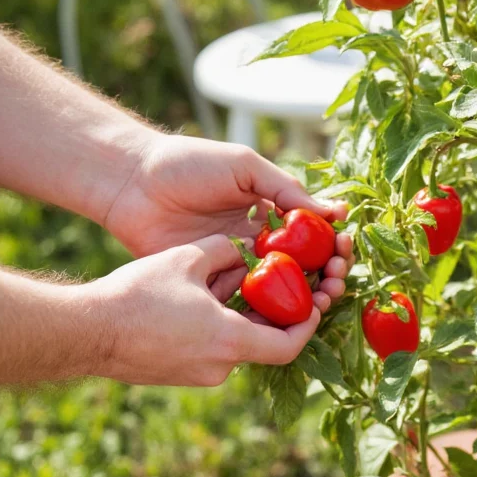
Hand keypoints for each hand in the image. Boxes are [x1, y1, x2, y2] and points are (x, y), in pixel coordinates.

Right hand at [88, 234, 323, 385]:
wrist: (86, 331)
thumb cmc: (138, 295)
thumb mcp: (187, 259)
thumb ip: (225, 250)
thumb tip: (244, 249)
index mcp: (231, 342)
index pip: (289, 345)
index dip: (307, 325)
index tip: (314, 305)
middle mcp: (220, 367)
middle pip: (263, 341)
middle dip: (271, 312)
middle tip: (280, 286)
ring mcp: (199, 375)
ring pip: (234, 340)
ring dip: (239, 313)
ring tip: (228, 278)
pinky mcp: (179, 374)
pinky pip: (211, 347)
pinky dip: (217, 323)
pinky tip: (201, 295)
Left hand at [103, 133, 353, 308]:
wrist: (132, 183)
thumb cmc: (188, 164)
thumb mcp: (244, 166)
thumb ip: (286, 188)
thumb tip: (333, 212)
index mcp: (270, 211)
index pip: (313, 233)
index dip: (333, 244)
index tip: (343, 249)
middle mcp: (259, 240)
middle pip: (305, 266)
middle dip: (328, 275)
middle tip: (335, 281)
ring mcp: (237, 264)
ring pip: (281, 288)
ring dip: (307, 296)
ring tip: (322, 300)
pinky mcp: (213, 282)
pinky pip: (245, 300)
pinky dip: (269, 308)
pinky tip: (287, 311)